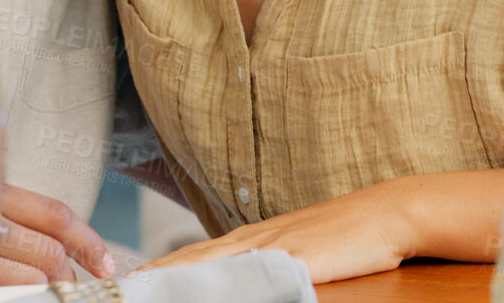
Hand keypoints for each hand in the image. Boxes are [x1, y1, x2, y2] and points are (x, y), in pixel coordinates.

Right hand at [0, 182, 117, 288]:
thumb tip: (44, 234)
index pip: (53, 213)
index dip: (87, 241)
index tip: (106, 263)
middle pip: (47, 253)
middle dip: (66, 274)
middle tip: (73, 284)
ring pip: (29, 283)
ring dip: (38, 291)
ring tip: (34, 290)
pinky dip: (9, 299)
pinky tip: (4, 295)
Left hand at [137, 182, 417, 284]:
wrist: (388, 212)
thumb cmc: (348, 235)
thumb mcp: (300, 250)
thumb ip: (267, 266)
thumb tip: (243, 283)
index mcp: (251, 238)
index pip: (190, 258)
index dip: (157, 272)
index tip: (124, 283)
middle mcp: (253, 240)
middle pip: (190, 262)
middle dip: (153, 278)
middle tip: (115, 291)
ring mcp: (272, 249)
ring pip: (209, 267)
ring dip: (173, 280)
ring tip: (138, 291)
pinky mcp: (294, 261)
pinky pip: (248, 278)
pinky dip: (218, 286)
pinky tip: (198, 292)